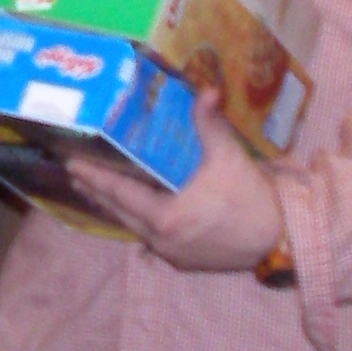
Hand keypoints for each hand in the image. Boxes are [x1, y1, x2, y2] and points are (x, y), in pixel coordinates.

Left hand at [65, 87, 285, 273]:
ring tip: (97, 193)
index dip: (94, 177)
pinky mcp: (185, 260)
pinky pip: (151, 239)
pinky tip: (135, 213)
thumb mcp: (228, 157)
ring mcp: (172, 253)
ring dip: (115, 208)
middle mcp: (162, 240)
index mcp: (165, 216)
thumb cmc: (251, 199)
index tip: (71, 165)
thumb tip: (206, 90)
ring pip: (133, 228)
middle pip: (119, 213)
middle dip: (96, 192)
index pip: (119, 192)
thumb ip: (210, 124)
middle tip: (75, 175)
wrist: (280, 238)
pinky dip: (137, 222)